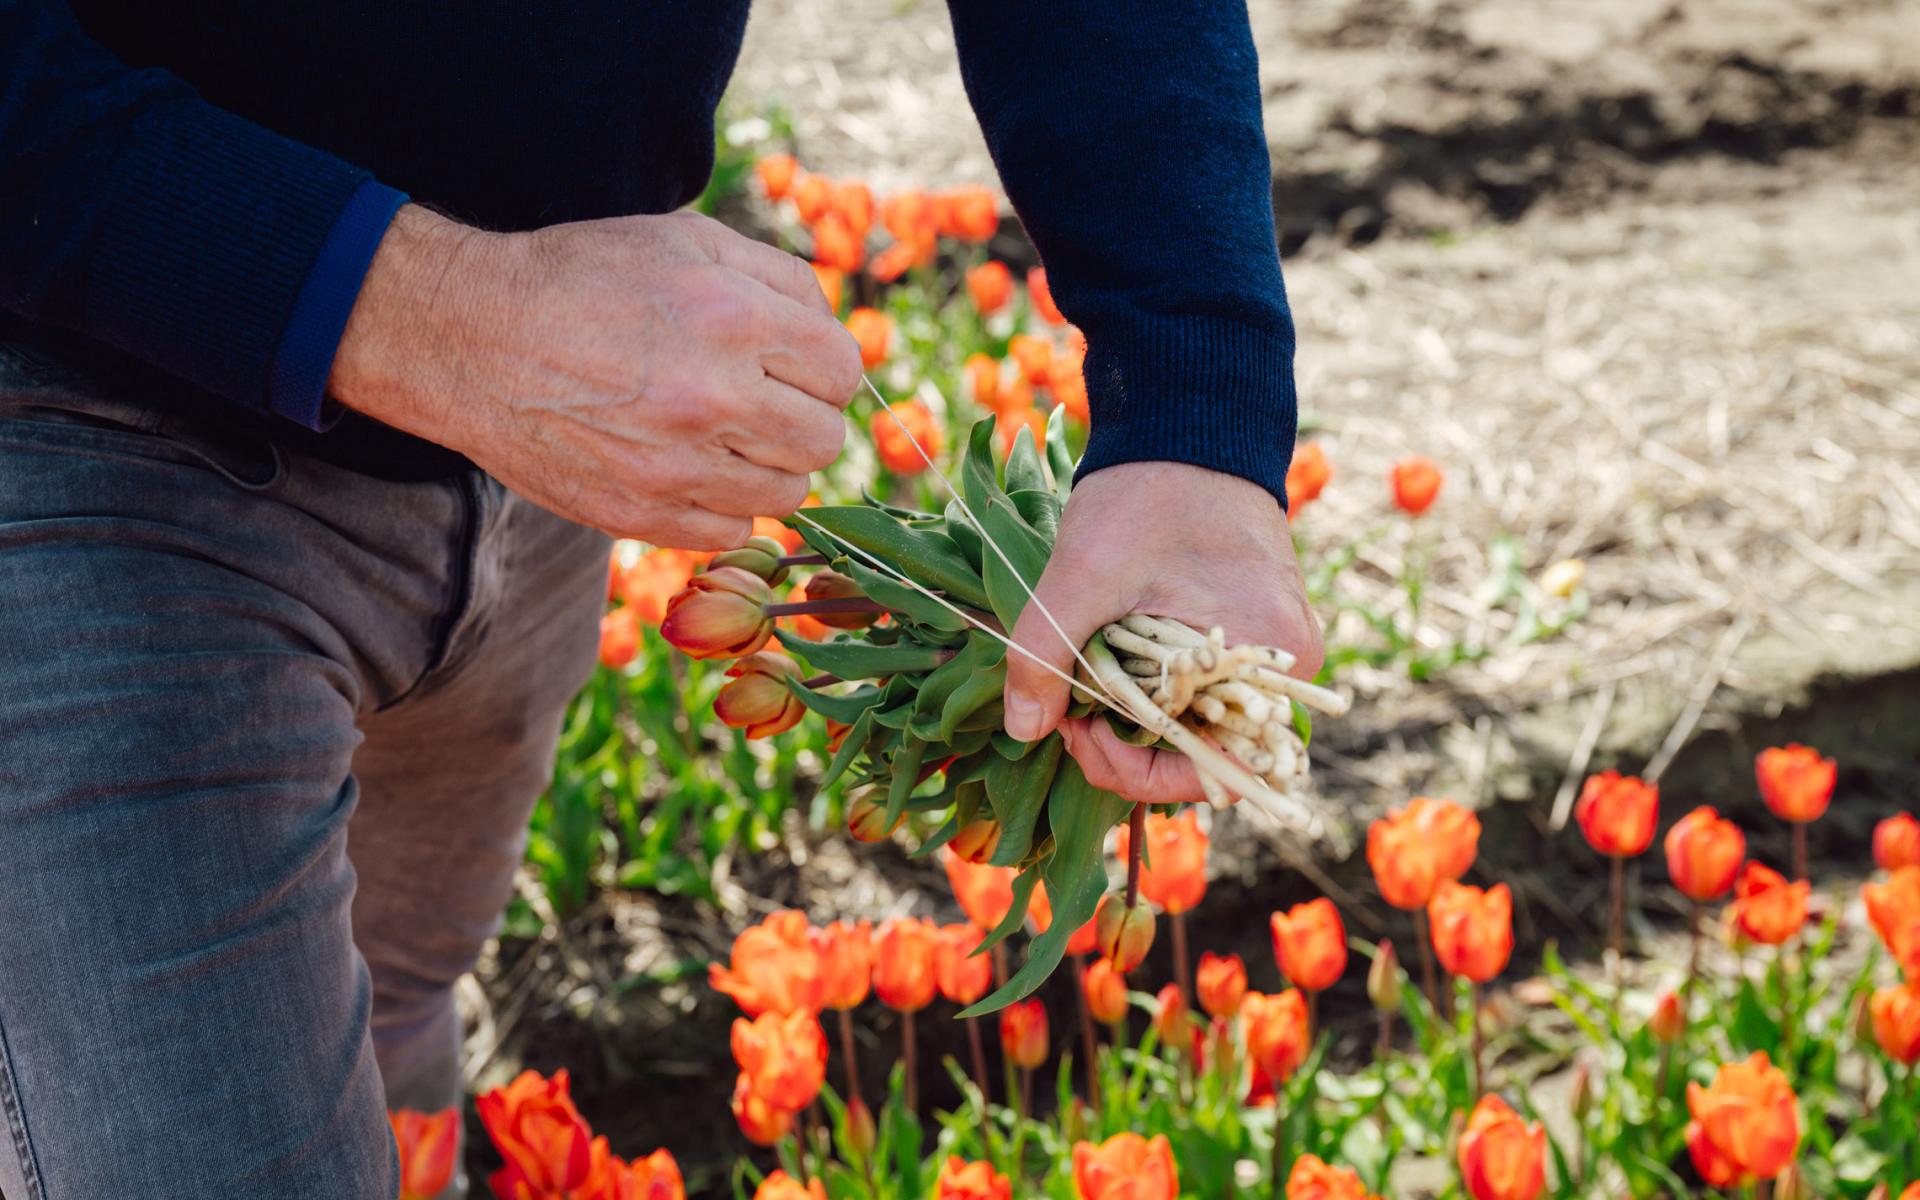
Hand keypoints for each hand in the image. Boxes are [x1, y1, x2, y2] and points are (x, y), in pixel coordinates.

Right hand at [331, 205, 862, 547]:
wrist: (470, 337)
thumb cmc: (582, 278)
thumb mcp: (685, 239)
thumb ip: (779, 279)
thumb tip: (832, 333)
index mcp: (733, 317)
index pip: (842, 371)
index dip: (824, 367)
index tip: (794, 366)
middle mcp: (712, 396)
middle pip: (824, 439)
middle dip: (803, 417)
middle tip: (763, 401)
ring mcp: (676, 465)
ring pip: (787, 493)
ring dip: (768, 465)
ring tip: (725, 434)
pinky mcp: (640, 515)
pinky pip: (730, 530)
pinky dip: (723, 504)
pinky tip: (691, 468)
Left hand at [1001, 460, 1324, 804]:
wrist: (1188, 423)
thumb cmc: (1147, 493)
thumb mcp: (1082, 573)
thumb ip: (1045, 652)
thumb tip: (1023, 730)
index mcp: (1267, 658)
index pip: (1210, 769)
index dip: (1132, 771)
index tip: (1074, 733)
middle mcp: (1286, 667)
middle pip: (1204, 753)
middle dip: (1127, 748)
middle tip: (1067, 716)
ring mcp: (1271, 651)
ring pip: (1200, 724)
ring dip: (1136, 722)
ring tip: (1082, 690)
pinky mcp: (1250, 634)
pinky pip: (1203, 692)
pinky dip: (1152, 694)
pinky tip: (1109, 673)